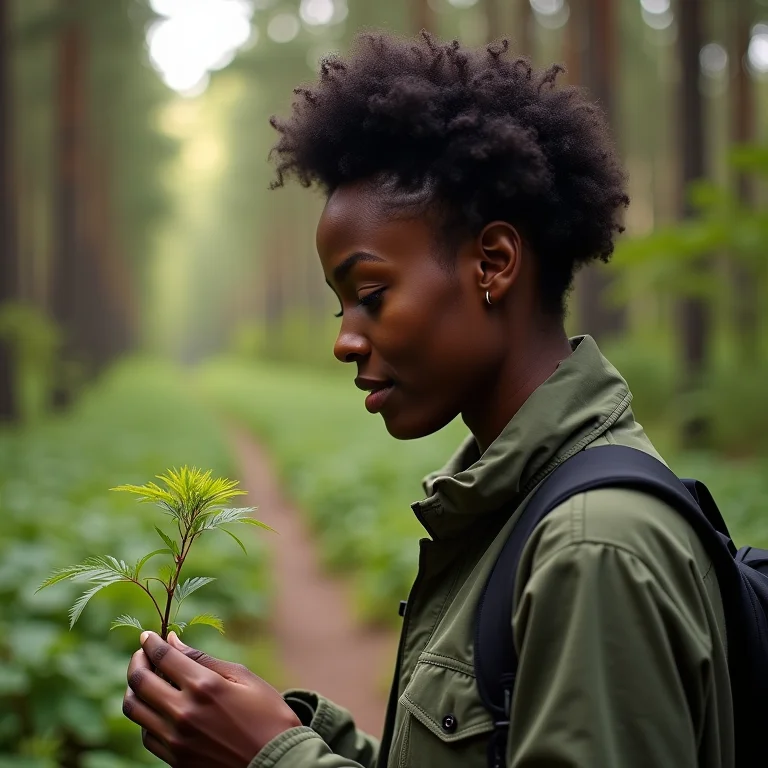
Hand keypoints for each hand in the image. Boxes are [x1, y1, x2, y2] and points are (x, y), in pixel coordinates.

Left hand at [123, 631, 300, 766]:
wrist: (277, 762)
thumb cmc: (267, 714)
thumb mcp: (243, 678)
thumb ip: (204, 660)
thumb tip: (173, 641)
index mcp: (204, 686)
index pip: (163, 657)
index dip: (151, 643)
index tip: (147, 636)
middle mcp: (183, 712)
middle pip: (140, 681)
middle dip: (137, 660)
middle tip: (142, 653)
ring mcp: (176, 739)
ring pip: (134, 709)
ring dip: (134, 688)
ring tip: (144, 678)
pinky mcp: (175, 760)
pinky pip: (146, 734)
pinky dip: (144, 715)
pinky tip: (157, 706)